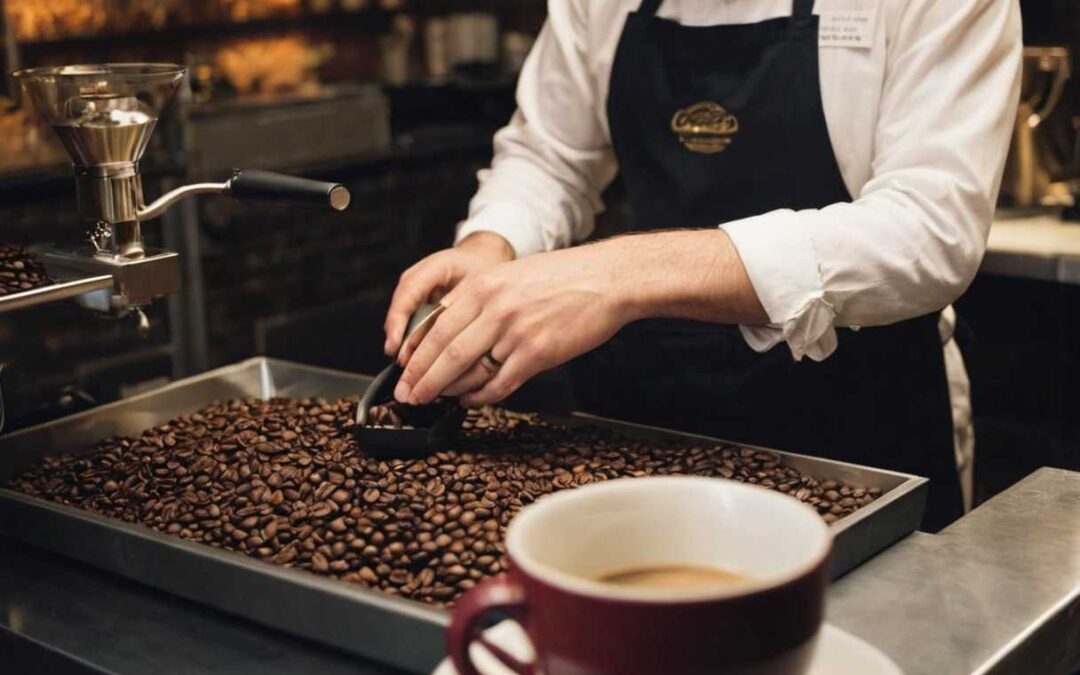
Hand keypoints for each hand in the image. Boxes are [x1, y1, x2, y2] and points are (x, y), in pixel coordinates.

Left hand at [394, 229, 766, 406]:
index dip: (415, 354)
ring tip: (433, 401)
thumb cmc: (562, 278)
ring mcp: (515, 332)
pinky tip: (471, 401)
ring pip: (467, 370)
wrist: (606, 279)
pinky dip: (481, 397)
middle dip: (421, 378)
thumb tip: (447, 329)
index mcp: (483, 286)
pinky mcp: (537, 354)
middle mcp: (494, 308)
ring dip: (446, 390)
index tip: (403, 371)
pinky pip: (499, 384)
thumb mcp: (511, 276)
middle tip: (407, 396)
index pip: (434, 325)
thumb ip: (478, 300)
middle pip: (444, 351)